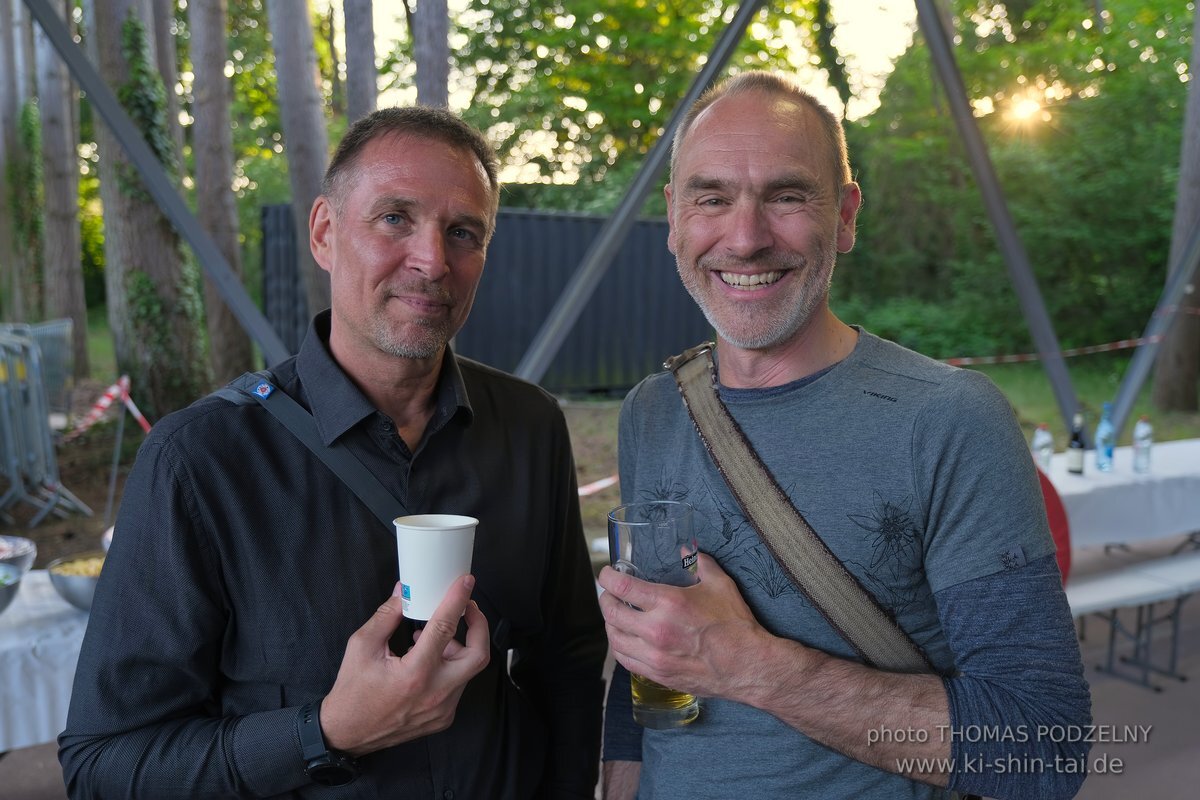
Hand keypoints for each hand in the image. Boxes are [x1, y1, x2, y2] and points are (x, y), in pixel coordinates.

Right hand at [319, 575, 489, 755]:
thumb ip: (386, 616)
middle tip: (467, 608)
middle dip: (479, 626)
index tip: (465, 583)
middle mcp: (434, 694)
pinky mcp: (443, 717)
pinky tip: (431, 660)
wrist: (347, 733)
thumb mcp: (362, 646)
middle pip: (478, 655)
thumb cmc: (352, 692)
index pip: (445, 628)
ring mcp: (442, 709)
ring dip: (460, 647)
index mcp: (414, 674)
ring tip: (436, 637)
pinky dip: (451, 667)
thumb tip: (404, 593)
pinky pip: (458, 685)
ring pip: (468, 670)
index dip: (457, 600)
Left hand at [597, 553, 767, 701]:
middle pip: (612, 613)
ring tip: (615, 616)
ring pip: (615, 639)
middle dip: (605, 600)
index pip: (622, 587)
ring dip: (610, 624)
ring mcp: (655, 656)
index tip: (607, 574)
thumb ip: (700, 563)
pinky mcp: (659, 674)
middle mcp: (656, 630)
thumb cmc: (735, 625)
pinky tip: (625, 640)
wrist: (747, 665)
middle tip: (609, 594)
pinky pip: (626, 660)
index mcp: (668, 603)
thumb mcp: (720, 584)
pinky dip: (620, 647)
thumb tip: (688, 550)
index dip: (607, 578)